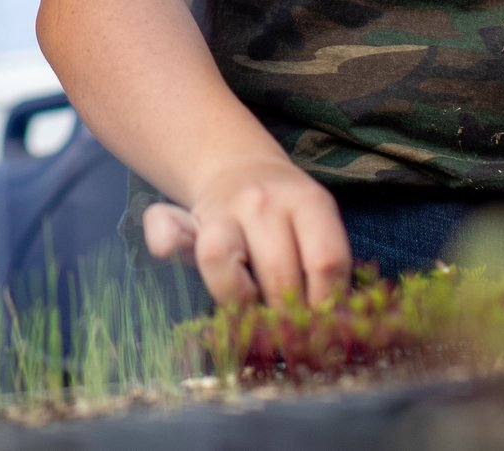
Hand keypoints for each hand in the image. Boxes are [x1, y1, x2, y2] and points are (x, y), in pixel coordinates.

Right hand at [141, 155, 349, 307]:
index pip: (326, 262)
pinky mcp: (179, 217)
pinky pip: (165, 232)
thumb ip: (327, 263)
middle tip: (290, 335)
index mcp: (307, 201)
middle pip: (278, 274)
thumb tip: (339, 318)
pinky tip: (172, 255)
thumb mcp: (316, 223)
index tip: (325, 327)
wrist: (237, 168)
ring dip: (239, 301)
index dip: (326, 306)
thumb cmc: (285, 215)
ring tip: (253, 314)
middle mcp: (262, 200)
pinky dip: (166, 245)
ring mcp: (219, 208)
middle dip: (287, 318)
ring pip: (219, 257)